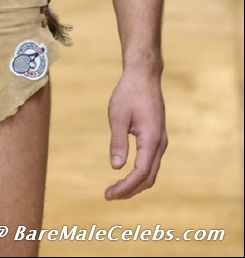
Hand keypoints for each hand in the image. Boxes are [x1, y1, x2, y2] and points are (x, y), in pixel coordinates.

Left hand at [104, 69, 167, 199]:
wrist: (144, 75)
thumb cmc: (129, 92)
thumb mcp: (118, 116)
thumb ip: (118, 142)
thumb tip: (116, 167)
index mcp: (151, 139)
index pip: (140, 173)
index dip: (125, 187)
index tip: (109, 194)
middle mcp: (160, 143)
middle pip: (148, 178)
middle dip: (130, 190)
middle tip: (110, 195)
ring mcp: (160, 141)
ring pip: (152, 172)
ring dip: (135, 184)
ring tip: (116, 190)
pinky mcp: (157, 137)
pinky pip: (151, 162)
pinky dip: (140, 174)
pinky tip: (127, 174)